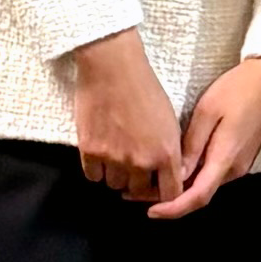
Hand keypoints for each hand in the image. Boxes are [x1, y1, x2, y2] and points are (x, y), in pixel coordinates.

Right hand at [68, 27, 184, 204]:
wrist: (112, 67)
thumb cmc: (145, 87)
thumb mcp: (169, 120)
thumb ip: (169, 150)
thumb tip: (169, 171)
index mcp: (166, 153)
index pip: (170, 194)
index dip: (164, 193)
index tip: (157, 186)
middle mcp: (141, 161)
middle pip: (138, 192)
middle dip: (138, 183)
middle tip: (133, 168)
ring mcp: (113, 158)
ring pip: (114, 185)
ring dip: (116, 175)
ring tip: (115, 155)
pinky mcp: (90, 151)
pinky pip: (93, 176)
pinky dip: (96, 169)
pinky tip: (100, 153)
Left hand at [151, 55, 260, 219]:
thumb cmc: (240, 89)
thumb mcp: (207, 112)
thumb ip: (191, 146)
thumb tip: (175, 173)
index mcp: (226, 159)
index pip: (197, 197)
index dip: (173, 209)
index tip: (151, 212)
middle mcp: (235, 169)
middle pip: (200, 194)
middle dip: (171, 199)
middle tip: (139, 193)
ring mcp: (240, 163)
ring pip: (206, 184)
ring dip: (181, 187)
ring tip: (151, 178)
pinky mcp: (241, 155)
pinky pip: (213, 173)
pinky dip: (193, 176)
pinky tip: (176, 166)